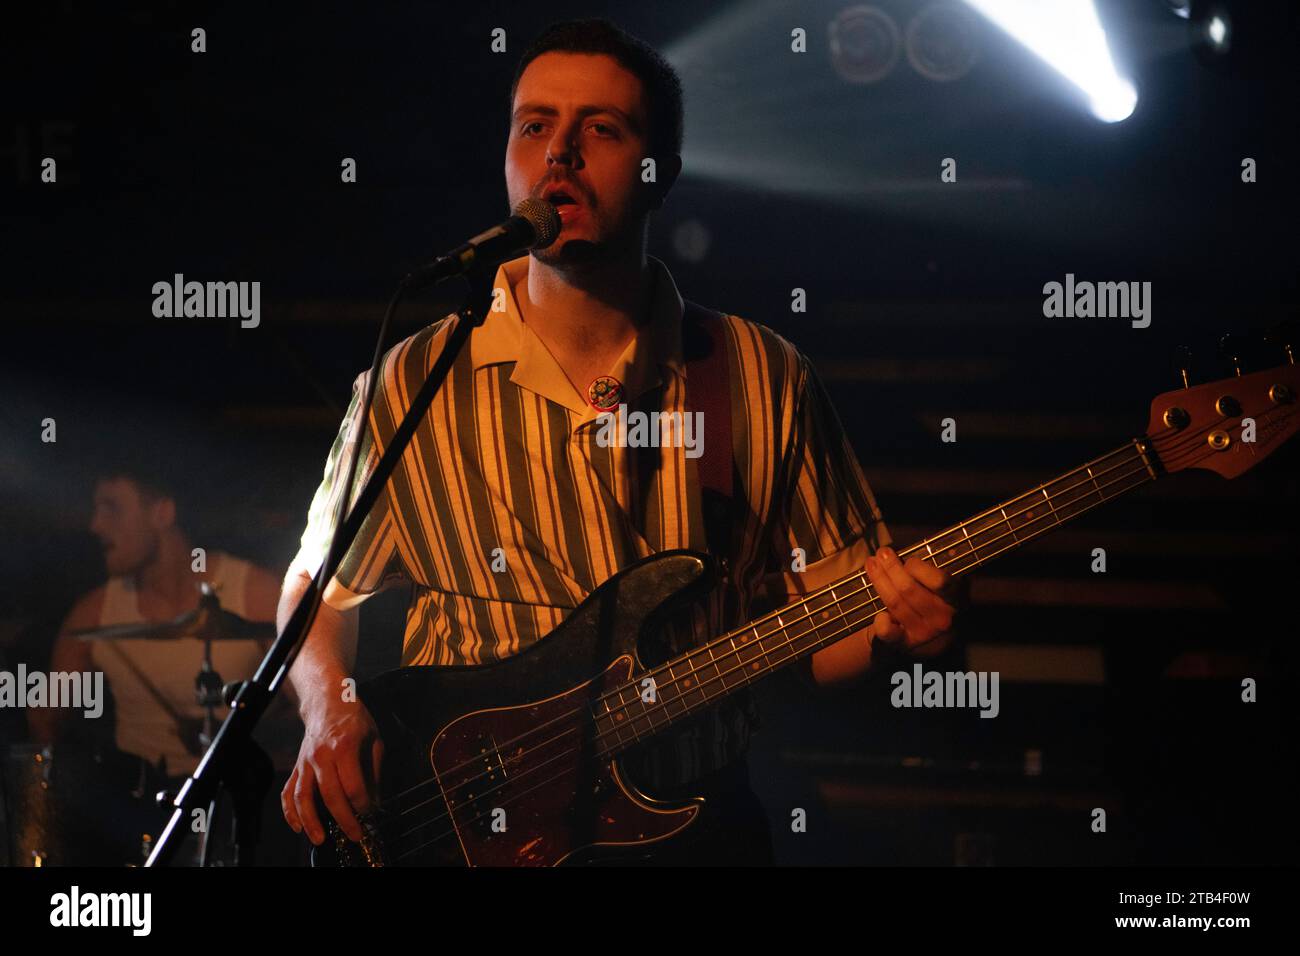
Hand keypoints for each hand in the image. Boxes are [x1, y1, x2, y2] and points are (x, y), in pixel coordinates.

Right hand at [282, 699, 383, 844]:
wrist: (327, 701)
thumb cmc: (354, 719)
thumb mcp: (374, 739)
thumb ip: (374, 772)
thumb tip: (375, 801)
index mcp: (344, 747)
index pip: (353, 785)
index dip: (363, 804)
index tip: (370, 813)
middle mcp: (322, 755)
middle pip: (330, 795)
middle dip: (343, 819)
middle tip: (354, 835)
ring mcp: (305, 762)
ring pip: (303, 796)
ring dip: (311, 821)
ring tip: (320, 839)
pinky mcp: (297, 766)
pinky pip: (289, 792)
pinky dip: (290, 812)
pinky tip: (298, 826)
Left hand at [863, 546, 955, 653]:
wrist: (935, 640)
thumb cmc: (935, 599)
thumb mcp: (945, 584)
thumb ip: (933, 569)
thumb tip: (912, 550)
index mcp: (956, 599)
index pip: (939, 581)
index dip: (918, 568)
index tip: (908, 560)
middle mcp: (942, 618)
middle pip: (908, 589)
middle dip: (891, 567)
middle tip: (882, 553)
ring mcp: (924, 632)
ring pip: (895, 602)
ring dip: (879, 580)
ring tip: (871, 564)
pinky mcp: (906, 643)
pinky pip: (888, 631)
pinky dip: (880, 620)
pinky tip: (878, 611)